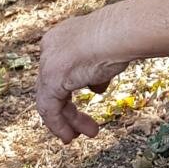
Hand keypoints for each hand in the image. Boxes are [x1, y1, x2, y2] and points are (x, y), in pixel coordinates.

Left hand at [36, 16, 128, 143]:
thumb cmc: (120, 37)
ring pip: (50, 99)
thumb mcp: (105, 56)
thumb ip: (95, 73)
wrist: (119, 31)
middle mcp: (50, 47)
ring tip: (80, 136)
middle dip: (68, 109)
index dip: (69, 90)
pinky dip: (58, 125)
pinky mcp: (51, 79)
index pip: (60, 69)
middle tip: (80, 126)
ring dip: (66, 120)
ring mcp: (48, 62)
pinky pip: (49, 109)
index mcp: (62, 37)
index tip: (81, 105)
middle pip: (53, 85)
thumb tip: (96, 88)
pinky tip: (69, 136)